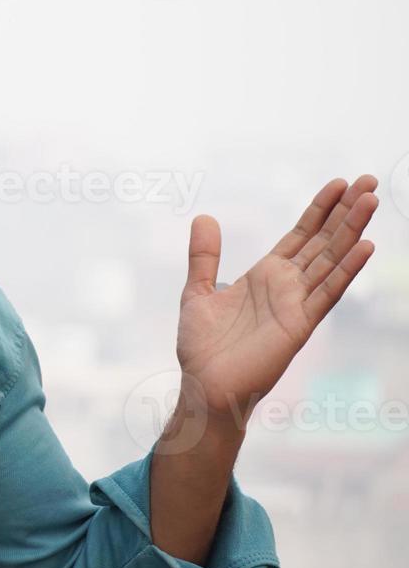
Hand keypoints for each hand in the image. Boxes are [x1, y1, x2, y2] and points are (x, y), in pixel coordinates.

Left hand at [175, 174, 377, 425]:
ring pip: (331, 259)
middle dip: (345, 211)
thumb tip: (204, 216)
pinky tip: (366, 246)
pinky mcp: (300, 324)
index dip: (320, 209)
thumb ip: (204, 256)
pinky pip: (327, 292)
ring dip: (351, 230)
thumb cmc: (203, 347)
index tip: (339, 183)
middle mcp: (287, 286)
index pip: (300, 235)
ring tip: (371, 200)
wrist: (205, 386)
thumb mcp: (197, 291)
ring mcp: (297, 304)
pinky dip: (346, 269)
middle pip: (323, 241)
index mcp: (266, 275)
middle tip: (369, 180)